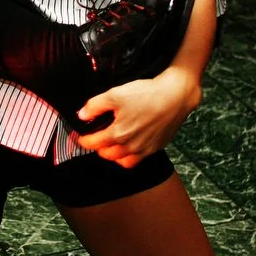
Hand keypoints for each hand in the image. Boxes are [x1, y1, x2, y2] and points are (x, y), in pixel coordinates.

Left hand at [74, 67, 201, 166]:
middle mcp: (130, 146)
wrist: (175, 96)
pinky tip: (129, 146)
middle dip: (98, 147)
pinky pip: (138, 160)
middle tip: (95, 138)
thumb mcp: (115, 94)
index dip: (83, 140)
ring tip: (111, 144)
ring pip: (122, 161)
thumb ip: (94, 106)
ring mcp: (144, 149)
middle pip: (106, 154)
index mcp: (117, 134)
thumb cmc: (146, 94)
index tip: (79, 137)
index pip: (93, 144)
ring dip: (113, 155)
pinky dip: (129, 157)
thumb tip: (81, 115)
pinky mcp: (155, 148)